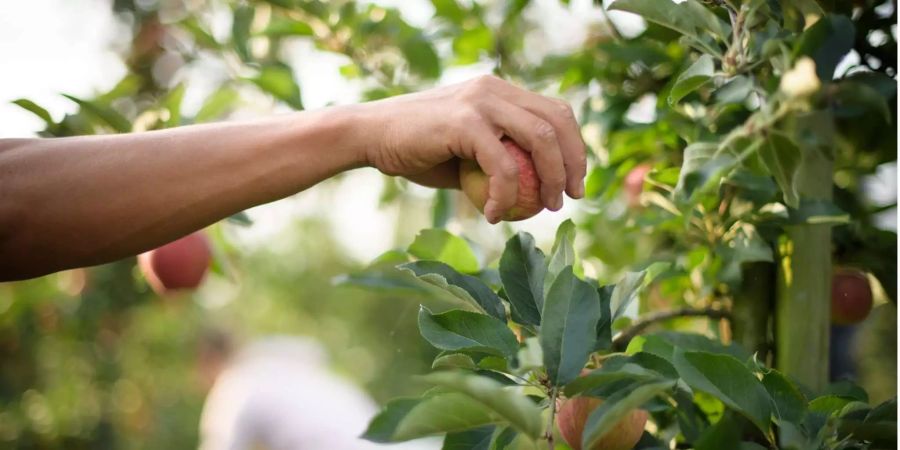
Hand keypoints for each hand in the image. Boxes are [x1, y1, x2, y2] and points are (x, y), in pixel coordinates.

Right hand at [362, 75, 585, 222]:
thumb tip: (538, 190)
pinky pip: (502, 164)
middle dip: (572, 163)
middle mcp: (495, 89)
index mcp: (500, 91)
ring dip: (550, 179)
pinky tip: (493, 214)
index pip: (556, 111)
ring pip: (539, 138)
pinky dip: (504, 194)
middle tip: (569, 198)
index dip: (574, 147)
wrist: (371, 137)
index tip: (575, 182)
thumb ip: (500, 159)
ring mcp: (481, 101)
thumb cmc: (416, 151)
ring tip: (544, 208)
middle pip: (557, 121)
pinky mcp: (464, 122)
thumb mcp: (466, 153)